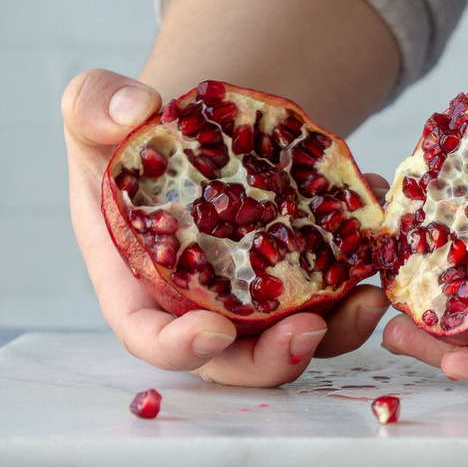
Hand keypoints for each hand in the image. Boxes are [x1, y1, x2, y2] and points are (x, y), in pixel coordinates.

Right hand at [62, 69, 389, 386]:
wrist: (192, 132)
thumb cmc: (132, 139)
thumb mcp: (94, 114)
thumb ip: (92, 108)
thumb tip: (130, 112)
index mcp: (141, 285)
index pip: (151, 337)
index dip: (180, 347)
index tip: (213, 333)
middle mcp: (203, 303)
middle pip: (238, 357)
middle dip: (276, 358)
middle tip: (311, 329)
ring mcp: (258, 293)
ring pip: (301, 333)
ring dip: (341, 327)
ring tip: (370, 294)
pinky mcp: (302, 270)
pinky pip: (337, 284)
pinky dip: (361, 261)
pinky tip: (375, 220)